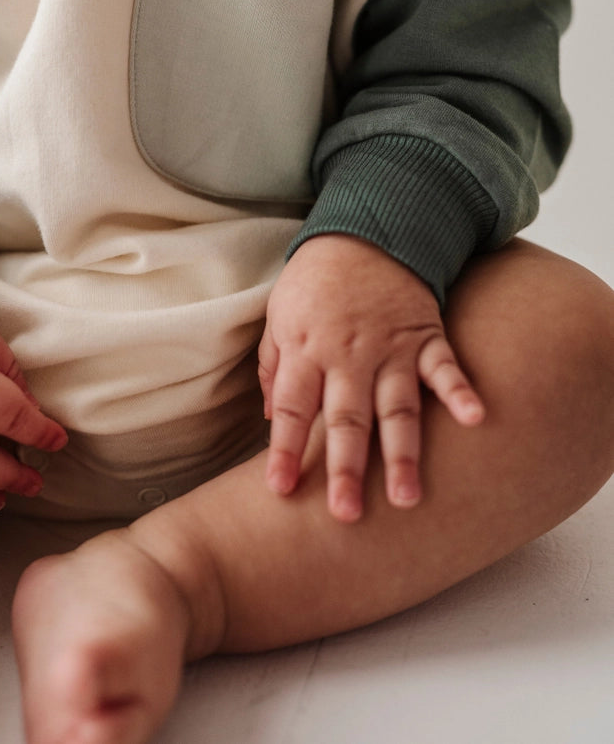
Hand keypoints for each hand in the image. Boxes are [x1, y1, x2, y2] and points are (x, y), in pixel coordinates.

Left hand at [258, 235, 484, 521]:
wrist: (364, 231)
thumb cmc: (315, 281)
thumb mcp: (279, 315)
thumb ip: (273, 367)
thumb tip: (271, 419)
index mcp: (306, 350)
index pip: (292, 410)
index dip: (285, 450)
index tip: (280, 490)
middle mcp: (348, 355)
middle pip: (346, 421)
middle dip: (346, 470)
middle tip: (346, 515)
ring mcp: (390, 348)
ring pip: (396, 409)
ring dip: (402, 455)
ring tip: (407, 499)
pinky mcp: (425, 336)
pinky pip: (444, 368)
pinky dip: (460, 392)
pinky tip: (475, 419)